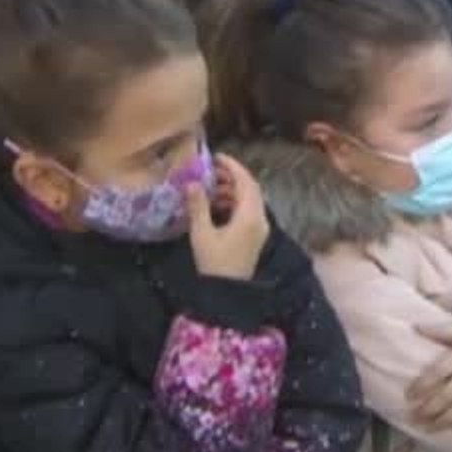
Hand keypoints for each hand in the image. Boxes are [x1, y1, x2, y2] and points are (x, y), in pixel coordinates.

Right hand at [186, 154, 269, 280]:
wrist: (226, 295)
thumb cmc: (214, 264)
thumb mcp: (202, 234)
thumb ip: (198, 206)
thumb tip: (192, 183)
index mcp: (250, 216)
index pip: (246, 182)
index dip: (232, 166)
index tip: (216, 157)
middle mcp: (259, 219)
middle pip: (250, 189)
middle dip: (231, 176)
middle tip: (210, 170)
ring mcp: (259, 229)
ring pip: (249, 200)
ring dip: (231, 190)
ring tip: (208, 186)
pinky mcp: (254, 237)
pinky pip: (247, 211)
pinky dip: (233, 202)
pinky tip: (215, 204)